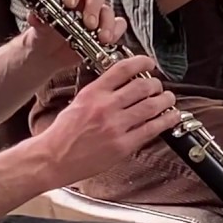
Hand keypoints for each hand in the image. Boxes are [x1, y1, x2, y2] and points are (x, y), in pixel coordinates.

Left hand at [25, 0, 125, 71]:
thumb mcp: (37, 29)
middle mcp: (84, 0)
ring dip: (107, 23)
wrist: (48, 54)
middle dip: (94, 7)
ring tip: (102, 38)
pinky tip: (108, 41)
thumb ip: (37, 20)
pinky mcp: (107, 28)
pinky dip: (116, 31)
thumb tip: (35, 16)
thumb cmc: (43, 35)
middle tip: (90, 23)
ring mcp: (97, 14)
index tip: (70, 4)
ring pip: (108, 9)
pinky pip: (118, 24)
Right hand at [34, 55, 180, 187]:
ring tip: (169, 99)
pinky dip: (166, 120)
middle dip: (156, 84)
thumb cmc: (62, 134)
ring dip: (166, 100)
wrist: (51, 160)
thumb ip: (100, 92)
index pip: (123, 69)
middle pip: (143, 86)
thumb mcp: (78, 102)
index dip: (142, 62)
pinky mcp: (122, 145)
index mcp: (93, 93)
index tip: (149, 62)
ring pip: (152, 105)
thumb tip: (122, 82)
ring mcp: (115, 126)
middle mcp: (105, 106)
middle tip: (159, 87)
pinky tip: (172, 117)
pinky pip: (152, 129)